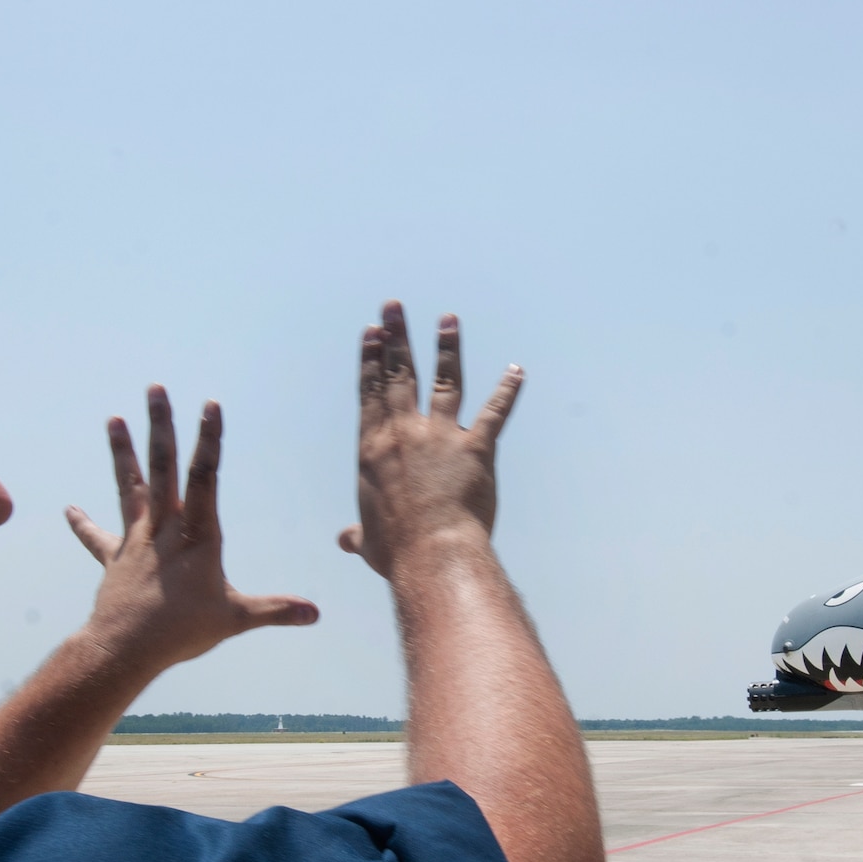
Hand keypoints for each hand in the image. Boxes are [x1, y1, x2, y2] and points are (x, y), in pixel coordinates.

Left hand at [67, 386, 316, 674]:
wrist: (125, 649)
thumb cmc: (181, 632)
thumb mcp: (235, 620)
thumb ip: (276, 610)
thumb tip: (315, 613)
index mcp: (197, 536)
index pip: (206, 477)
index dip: (210, 440)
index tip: (210, 405)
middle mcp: (164, 529)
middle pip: (163, 467)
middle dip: (161, 426)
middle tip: (155, 389)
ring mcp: (135, 541)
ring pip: (130, 488)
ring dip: (123, 453)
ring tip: (114, 419)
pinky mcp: (114, 559)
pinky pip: (97, 538)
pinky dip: (84, 524)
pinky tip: (69, 509)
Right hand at [339, 301, 522, 578]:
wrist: (433, 553)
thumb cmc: (398, 551)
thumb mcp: (371, 542)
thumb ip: (359, 535)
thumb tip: (346, 541)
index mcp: (372, 449)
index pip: (370, 394)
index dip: (371, 360)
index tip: (372, 334)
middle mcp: (404, 433)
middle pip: (400, 376)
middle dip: (397, 338)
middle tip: (393, 307)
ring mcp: (441, 437)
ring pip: (445, 382)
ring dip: (447, 349)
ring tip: (448, 321)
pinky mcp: (477, 448)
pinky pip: (495, 413)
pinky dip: (508, 391)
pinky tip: (516, 371)